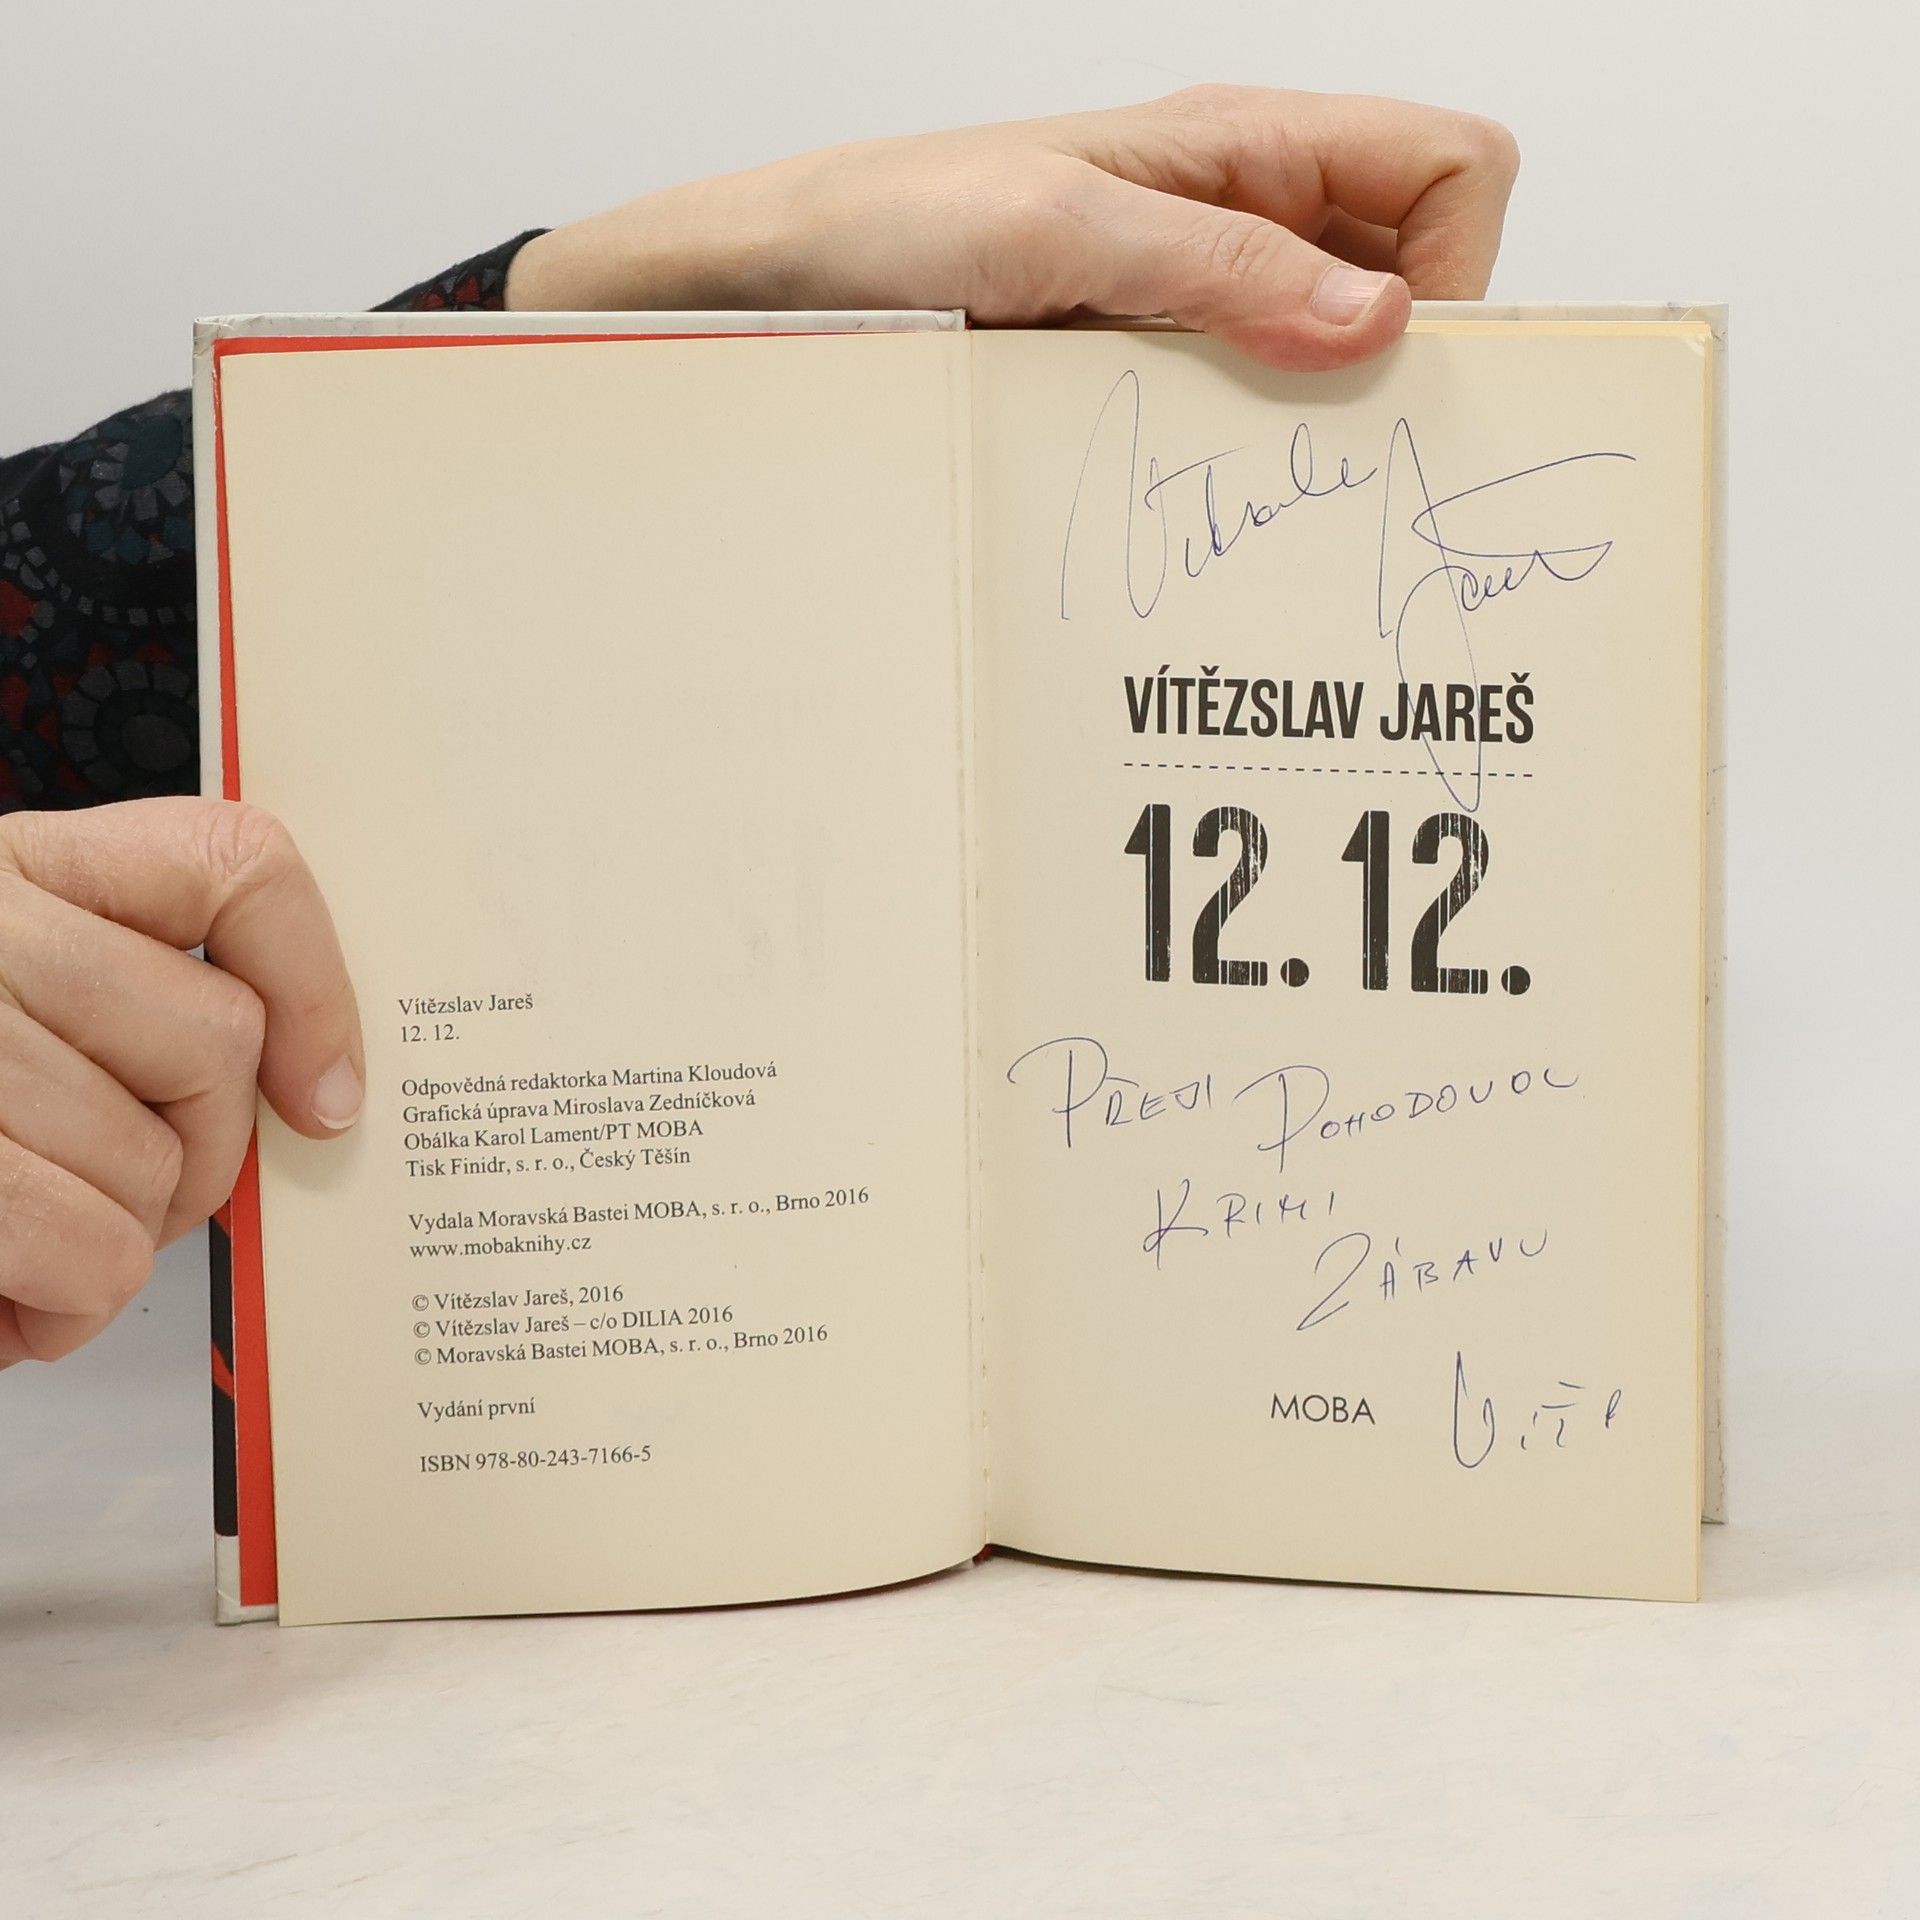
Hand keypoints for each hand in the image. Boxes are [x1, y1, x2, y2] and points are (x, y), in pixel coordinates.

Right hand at [0, 799, 362, 1365]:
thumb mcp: (18, 1016)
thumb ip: (128, 1012)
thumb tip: (314, 1092)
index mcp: (9, 873)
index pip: (230, 865)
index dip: (314, 985)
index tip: (325, 1093)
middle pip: (216, 1041)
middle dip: (197, 1162)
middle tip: (116, 1207)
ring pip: (155, 1162)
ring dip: (114, 1252)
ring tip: (34, 1258)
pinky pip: (88, 1248)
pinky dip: (72, 1307)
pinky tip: (13, 1309)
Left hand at [506, 85, 1519, 370]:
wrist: (780, 280)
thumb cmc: (895, 221)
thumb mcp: (1062, 230)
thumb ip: (1220, 267)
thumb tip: (1376, 321)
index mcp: (1246, 143)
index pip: (1451, 165)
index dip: (1458, 260)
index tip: (1386, 356)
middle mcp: (1241, 209)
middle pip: (1413, 266)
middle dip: (1399, 356)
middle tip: (1329, 439)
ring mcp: (1198, 287)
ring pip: (1335, 345)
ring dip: (1319, 410)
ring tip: (1252, 468)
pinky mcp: (1150, 355)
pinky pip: (1247, 392)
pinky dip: (1248, 435)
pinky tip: (1196, 474)